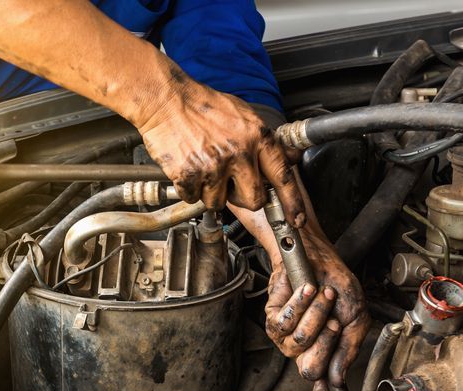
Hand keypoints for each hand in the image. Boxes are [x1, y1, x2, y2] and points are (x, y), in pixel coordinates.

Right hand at [136, 72, 304, 228]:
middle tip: (229, 185)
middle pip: (253, 200)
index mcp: (257, 137)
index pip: (282, 175)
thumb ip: (265, 140)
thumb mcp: (244, 115)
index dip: (291, 201)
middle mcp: (239, 152)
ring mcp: (214, 165)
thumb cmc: (202, 105)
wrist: (166, 99)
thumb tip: (289, 157)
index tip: (296, 218)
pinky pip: (193, 198)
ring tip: (202, 166)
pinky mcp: (190, 175)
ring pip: (218, 202)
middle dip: (241, 198)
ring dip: (209, 192)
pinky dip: (188, 188)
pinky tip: (187, 167)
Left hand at [264, 260, 369, 390]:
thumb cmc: (337, 286)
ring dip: (317, 314)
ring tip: (323, 296)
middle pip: (310, 368)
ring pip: (300, 342)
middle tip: (334, 319)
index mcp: (325, 353)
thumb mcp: (355, 319)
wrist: (319, 258)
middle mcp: (303, 350)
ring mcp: (286, 338)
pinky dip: (301, 302)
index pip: (321, 381)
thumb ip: (349, 349)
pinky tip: (307, 290)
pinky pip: (285, 322)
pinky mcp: (272, 320)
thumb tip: (337, 380)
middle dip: (328, 340)